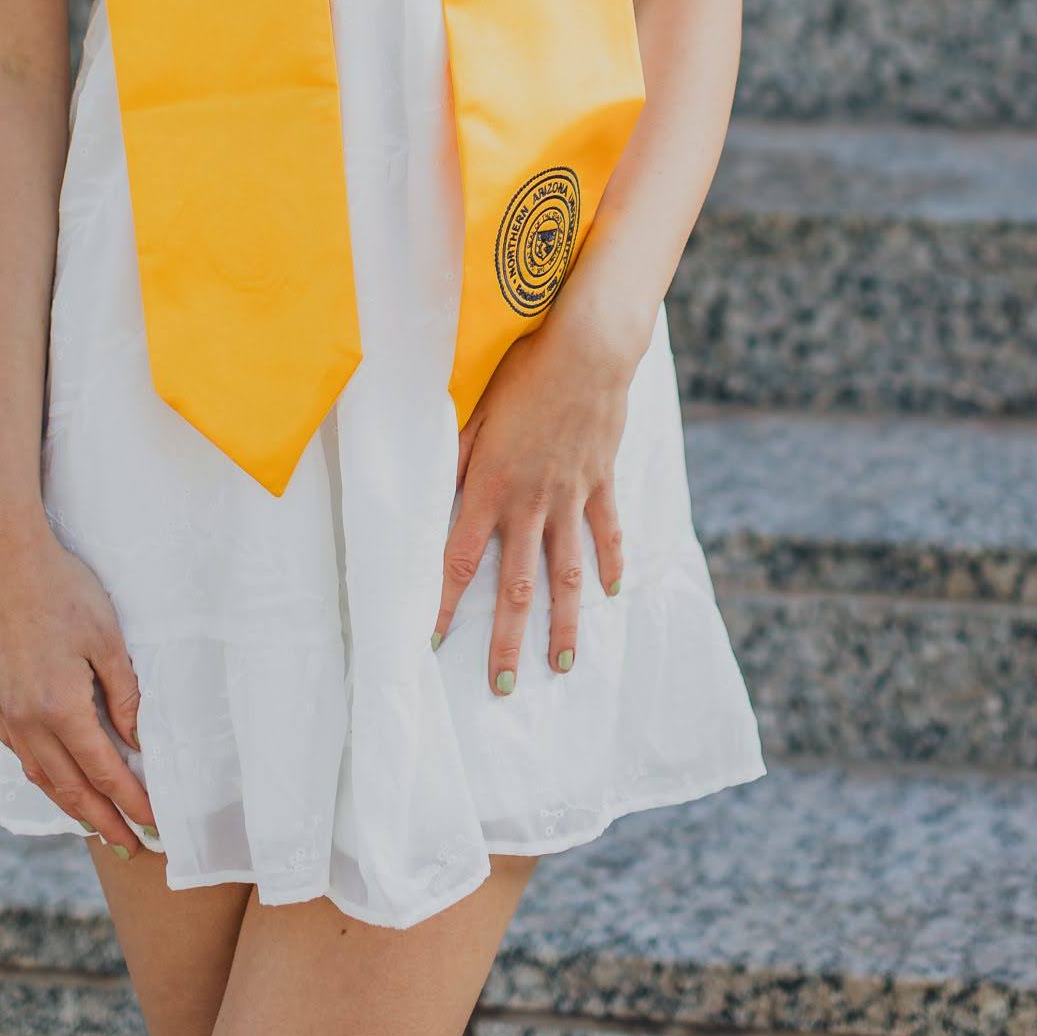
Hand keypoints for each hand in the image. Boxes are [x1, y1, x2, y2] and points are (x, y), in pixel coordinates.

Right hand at [0, 516, 155, 856]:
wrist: (4, 558)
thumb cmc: (63, 589)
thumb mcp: (107, 639)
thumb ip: (124, 695)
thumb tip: (135, 741)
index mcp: (61, 709)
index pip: (103, 772)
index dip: (130, 802)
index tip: (152, 826)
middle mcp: (28, 720)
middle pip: (70, 788)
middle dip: (103, 821)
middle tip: (129, 847)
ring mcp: (6, 712)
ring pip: (40, 776)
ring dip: (70, 806)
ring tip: (96, 826)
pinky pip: (20, 753)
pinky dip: (42, 776)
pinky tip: (55, 779)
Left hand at [432, 302, 637, 696]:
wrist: (586, 348)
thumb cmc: (521, 371)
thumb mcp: (473, 409)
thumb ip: (450, 454)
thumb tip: (424, 490)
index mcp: (490, 485)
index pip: (459, 559)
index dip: (442, 602)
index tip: (429, 641)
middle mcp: (530, 501)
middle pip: (515, 585)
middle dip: (504, 639)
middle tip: (501, 687)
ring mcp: (570, 496)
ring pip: (565, 573)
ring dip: (563, 623)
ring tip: (560, 665)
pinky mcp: (600, 481)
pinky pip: (606, 531)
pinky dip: (611, 562)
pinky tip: (612, 593)